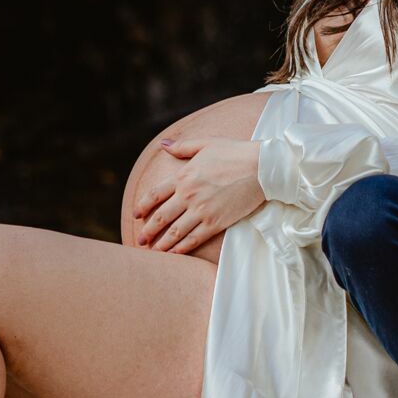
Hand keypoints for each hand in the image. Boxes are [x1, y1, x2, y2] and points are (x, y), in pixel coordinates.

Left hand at [132, 137, 265, 254]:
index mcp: (183, 176)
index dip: (143, 206)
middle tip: (140, 240)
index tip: (136, 215)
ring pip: (175, 232)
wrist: (261, 168)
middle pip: (161, 217)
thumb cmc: (235, 152)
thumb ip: (183, 147)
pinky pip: (194, 238)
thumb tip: (163, 145)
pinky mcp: (216, 222)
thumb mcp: (206, 143)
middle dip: (148, 231)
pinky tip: (174, 253)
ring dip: (161, 243)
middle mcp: (188, 195)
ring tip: (153, 251)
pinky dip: (182, 248)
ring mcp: (201, 211)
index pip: (154, 194)